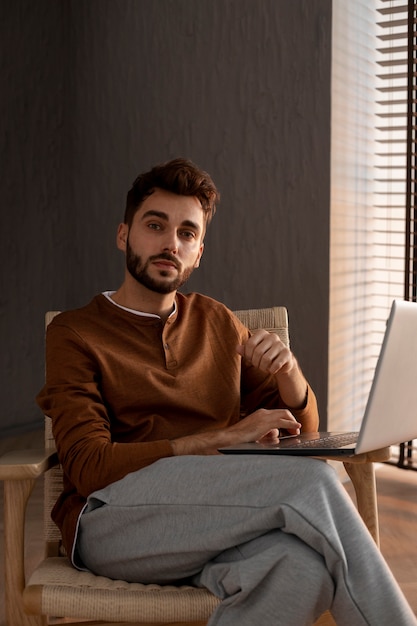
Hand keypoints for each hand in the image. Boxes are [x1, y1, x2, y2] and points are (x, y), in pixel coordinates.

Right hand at [170, 408, 300, 455]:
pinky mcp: (265, 423)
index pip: (277, 414)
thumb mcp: (255, 434)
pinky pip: (283, 422)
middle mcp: (263, 412)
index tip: (291, 429)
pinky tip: (297, 428)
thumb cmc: (239, 439)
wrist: (229, 439)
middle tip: (296, 431)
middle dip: (292, 420)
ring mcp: (264, 416)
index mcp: (259, 414)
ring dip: (292, 423)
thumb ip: (265, 433)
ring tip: (296, 432)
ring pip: (284, 415)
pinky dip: (291, 424)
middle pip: (283, 412)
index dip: (287, 420)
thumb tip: (275, 436)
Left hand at [236, 329, 295, 374]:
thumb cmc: (264, 356)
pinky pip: (276, 364)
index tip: (250, 359)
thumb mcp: (252, 353)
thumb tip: (237, 348)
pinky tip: (272, 369)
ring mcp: (281, 344)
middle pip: (258, 352)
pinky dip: (272, 370)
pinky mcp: (287, 353)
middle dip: (256, 362)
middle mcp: (272, 336)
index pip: (250, 344)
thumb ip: (244, 350)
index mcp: (262, 333)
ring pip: (266, 359)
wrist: (281, 363)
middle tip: (258, 365)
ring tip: (264, 367)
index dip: (248, 355)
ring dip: (263, 367)